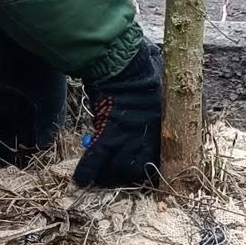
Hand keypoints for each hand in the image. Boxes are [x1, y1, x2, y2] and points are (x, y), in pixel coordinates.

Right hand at [73, 42, 161, 187]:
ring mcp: (129, 138)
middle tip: (115, 174)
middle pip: (139, 167)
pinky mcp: (108, 135)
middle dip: (126, 173)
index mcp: (164, 125)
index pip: (159, 155)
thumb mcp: (162, 83)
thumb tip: (162, 91)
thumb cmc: (144, 66)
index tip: (138, 165)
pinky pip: (96, 159)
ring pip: (119, 167)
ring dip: (108, 174)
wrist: (124, 64)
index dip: (147, 163)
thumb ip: (161, 94)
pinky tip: (80, 180)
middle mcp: (150, 137)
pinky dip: (87, 170)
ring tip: (98, 178)